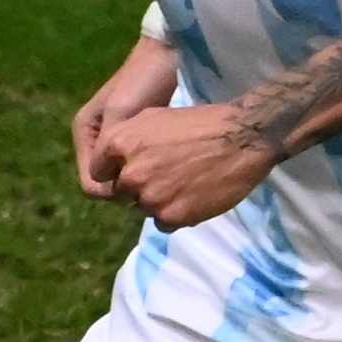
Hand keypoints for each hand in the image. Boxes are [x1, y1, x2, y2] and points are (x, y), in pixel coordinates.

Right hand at [72, 37, 181, 198]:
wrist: (168, 54)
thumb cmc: (143, 83)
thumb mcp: (120, 116)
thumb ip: (108, 151)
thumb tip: (107, 188)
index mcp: (84, 132)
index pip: (89, 182)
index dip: (111, 192)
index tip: (140, 187)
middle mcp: (96, 139)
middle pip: (105, 182)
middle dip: (126, 187)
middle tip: (154, 183)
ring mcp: (116, 138)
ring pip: (122, 175)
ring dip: (138, 179)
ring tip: (161, 176)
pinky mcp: (136, 137)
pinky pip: (136, 164)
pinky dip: (147, 169)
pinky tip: (165, 166)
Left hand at [91, 98, 280, 228]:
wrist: (243, 138)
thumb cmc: (199, 122)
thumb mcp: (152, 117)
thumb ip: (124, 139)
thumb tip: (109, 159)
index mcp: (119, 143)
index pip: (98, 172)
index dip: (114, 171)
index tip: (133, 168)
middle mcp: (130, 173)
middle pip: (121, 192)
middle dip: (137, 186)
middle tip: (165, 175)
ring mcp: (150, 198)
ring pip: (142, 208)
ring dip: (157, 200)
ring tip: (183, 182)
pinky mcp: (172, 216)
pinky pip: (162, 223)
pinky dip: (175, 214)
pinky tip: (193, 196)